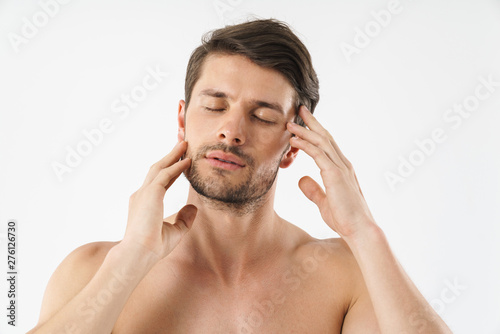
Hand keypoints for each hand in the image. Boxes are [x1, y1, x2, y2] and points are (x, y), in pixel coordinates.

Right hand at [122, 141, 196, 259]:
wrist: (139, 255)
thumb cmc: (153, 247)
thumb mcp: (175, 231)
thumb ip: (184, 218)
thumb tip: (194, 208)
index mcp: (145, 203)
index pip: (159, 180)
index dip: (171, 169)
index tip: (181, 161)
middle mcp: (142, 194)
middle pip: (157, 168)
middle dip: (170, 155)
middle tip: (183, 144)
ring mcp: (144, 192)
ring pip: (160, 167)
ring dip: (173, 155)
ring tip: (185, 145)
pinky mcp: (150, 193)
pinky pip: (165, 175)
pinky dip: (176, 167)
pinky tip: (187, 162)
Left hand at [287, 106, 375, 238]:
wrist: (360, 230)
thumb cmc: (345, 219)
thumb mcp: (324, 202)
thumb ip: (313, 189)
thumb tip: (301, 179)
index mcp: (342, 170)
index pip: (328, 145)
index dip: (316, 132)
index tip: (304, 122)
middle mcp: (343, 165)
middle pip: (325, 137)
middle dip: (312, 122)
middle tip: (300, 109)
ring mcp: (340, 168)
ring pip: (321, 142)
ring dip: (305, 130)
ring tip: (291, 122)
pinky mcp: (335, 175)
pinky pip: (317, 154)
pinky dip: (305, 144)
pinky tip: (294, 139)